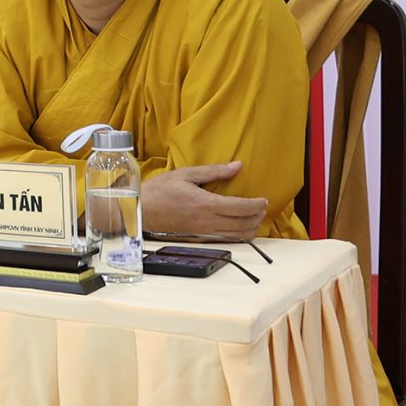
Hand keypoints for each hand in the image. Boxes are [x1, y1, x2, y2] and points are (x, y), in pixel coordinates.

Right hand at [142, 161, 269, 240]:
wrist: (141, 210)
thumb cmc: (159, 191)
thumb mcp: (186, 174)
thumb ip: (214, 171)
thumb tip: (236, 166)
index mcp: (207, 204)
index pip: (242, 208)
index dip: (257, 204)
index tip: (263, 199)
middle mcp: (208, 222)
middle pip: (244, 224)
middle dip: (258, 216)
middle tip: (261, 207)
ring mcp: (204, 232)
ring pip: (238, 236)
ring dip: (251, 228)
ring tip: (254, 218)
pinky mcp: (200, 238)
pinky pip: (226, 240)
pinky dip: (239, 235)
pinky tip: (239, 227)